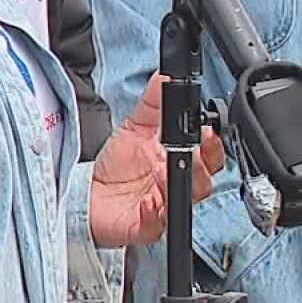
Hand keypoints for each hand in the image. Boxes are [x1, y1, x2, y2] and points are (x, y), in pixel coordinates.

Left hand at [88, 73, 225, 247]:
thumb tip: (166, 76)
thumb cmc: (118, 165)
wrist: (89, 195)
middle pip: (205, 181)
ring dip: (175, 183)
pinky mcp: (146, 226)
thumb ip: (153, 103)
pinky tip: (148, 203)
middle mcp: (177, 186)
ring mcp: (164, 207)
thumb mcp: (135, 128)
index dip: (212, 146)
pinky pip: (156, 224)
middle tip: (190, 151)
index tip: (207, 131)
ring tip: (161, 169)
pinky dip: (153, 213)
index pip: (209, 156)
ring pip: (185, 201)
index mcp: (179, 161)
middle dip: (201, 166)